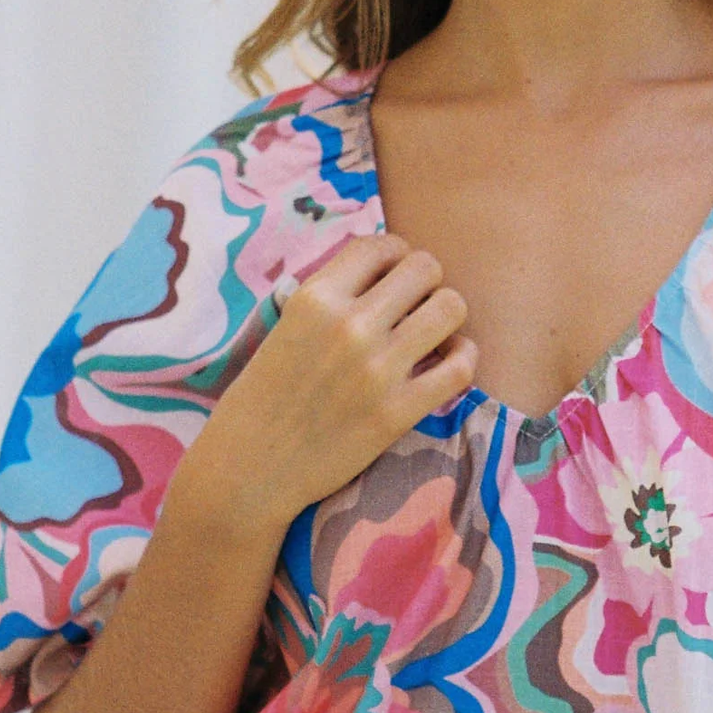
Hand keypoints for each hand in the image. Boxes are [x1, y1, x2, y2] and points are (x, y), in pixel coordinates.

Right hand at [175, 231, 477, 535]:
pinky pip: (460, 367)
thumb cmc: (264, 397)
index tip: (395, 279)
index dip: (397, 256)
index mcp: (316, 297)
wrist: (249, 469)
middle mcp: (349, 325)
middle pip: (426, 268)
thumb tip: (384, 270)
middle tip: (415, 309)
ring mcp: (377, 370)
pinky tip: (447, 364)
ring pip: (451, 307)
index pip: (382, 244)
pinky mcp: (397, 412)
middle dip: (427, 283)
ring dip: (447, 317)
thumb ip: (332, 296)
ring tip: (433, 335)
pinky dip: (463, 358)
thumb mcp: (285, 325)